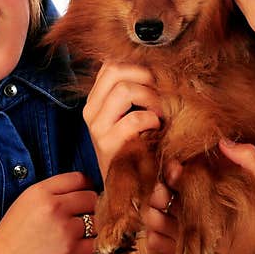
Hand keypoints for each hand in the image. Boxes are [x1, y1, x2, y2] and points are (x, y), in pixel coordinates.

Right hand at [0, 172, 98, 253]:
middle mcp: (54, 207)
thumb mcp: (25, 202)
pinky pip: (96, 243)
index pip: (79, 178)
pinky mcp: (70, 252)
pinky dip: (94, 245)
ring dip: (94, 227)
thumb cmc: (11, 236)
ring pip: (97, 221)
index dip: (86, 186)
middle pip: (91, 197)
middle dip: (92, 206)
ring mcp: (64, 229)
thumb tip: (82, 190)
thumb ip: (51, 193)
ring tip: (83, 233)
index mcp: (41, 191)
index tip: (86, 195)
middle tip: (87, 216)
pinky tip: (85, 246)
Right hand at [83, 62, 162, 177]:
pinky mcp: (108, 145)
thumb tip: (154, 65)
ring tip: (161, 114)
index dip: (138, 65)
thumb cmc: (140, 147)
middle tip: (163, 94)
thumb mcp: (134, 114)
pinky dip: (152, 121)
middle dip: (146, 77)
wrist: (132, 189)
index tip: (157, 80)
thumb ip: (137, 92)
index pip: (111, 65)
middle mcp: (91, 111)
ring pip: (124, 89)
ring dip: (151, 98)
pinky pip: (134, 119)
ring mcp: (97, 128)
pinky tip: (157, 131)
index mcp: (96, 100)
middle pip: (116, 71)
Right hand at [142, 141, 254, 253]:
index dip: (171, 171)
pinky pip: (155, 242)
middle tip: (166, 195)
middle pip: (159, 195)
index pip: (176, 175)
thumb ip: (248, 158)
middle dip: (157, 193)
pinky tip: (171, 238)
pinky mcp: (182, 250)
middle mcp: (190, 207)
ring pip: (153, 217)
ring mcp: (184, 229)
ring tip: (166, 218)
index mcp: (205, 189)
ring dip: (153, 215)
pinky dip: (155, 239)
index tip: (176, 171)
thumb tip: (222, 141)